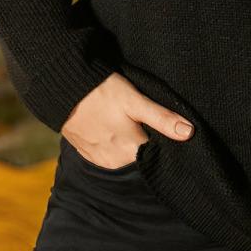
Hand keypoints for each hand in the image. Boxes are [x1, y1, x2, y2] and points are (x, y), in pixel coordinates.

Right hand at [61, 71, 194, 168]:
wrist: (61, 88)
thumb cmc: (101, 91)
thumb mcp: (135, 100)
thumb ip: (161, 118)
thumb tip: (189, 133)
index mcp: (131, 151)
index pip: (157, 155)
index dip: (164, 142)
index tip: (165, 129)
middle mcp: (115, 162)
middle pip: (140, 157)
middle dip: (145, 143)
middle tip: (143, 120)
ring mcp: (99, 160)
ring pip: (124, 157)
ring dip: (128, 145)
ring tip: (126, 122)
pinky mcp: (87, 154)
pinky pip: (107, 155)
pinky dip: (112, 145)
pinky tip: (111, 128)